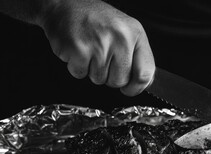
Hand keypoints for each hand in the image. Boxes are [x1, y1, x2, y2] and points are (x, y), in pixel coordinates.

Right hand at [38, 0, 154, 95]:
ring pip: (99, 79)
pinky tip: (78, 50)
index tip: (129, 89)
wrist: (64, 5)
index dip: (137, 87)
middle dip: (109, 76)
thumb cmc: (94, 19)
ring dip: (91, 70)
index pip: (146, 72)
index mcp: (135, 34)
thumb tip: (142, 82)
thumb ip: (135, 55)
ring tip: (89, 50)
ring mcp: (100, 44)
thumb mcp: (124, 30)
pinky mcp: (80, 50)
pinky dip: (76, 66)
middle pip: (120, 81)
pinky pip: (80, 74)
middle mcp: (121, 38)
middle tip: (101, 57)